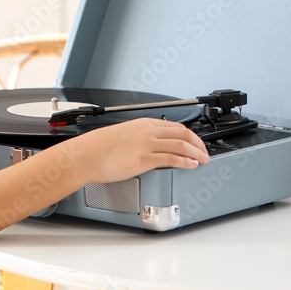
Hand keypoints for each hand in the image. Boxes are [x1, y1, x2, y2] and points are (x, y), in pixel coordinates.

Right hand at [75, 117, 209, 183]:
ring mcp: (147, 144)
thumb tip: (147, 149)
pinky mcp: (144, 159)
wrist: (85, 155)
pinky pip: (172, 159)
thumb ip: (138, 139)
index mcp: (143, 124)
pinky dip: (185, 162)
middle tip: (205, 152)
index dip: (190, 135)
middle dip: (198, 144)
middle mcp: (147, 131)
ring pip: (181, 145)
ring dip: (196, 153)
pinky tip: (191, 165)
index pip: (175, 126)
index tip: (196, 143)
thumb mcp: (122, 136)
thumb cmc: (98, 148)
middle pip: (183, 134)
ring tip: (203, 160)